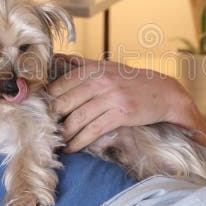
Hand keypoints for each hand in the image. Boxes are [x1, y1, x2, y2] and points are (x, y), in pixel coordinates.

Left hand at [48, 55, 205, 166]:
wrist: (165, 93)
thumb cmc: (133, 81)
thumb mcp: (109, 67)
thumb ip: (83, 64)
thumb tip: (58, 57)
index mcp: (95, 68)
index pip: (61, 84)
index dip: (48, 100)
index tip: (39, 112)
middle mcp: (101, 81)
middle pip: (65, 102)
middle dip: (53, 119)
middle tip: (44, 130)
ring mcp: (111, 97)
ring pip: (77, 118)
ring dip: (64, 134)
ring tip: (57, 142)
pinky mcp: (121, 114)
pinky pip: (93, 130)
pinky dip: (79, 142)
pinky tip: (71, 148)